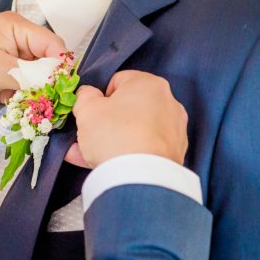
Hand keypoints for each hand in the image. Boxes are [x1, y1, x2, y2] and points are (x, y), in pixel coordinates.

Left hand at [0, 12, 66, 116]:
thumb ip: (30, 74)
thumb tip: (57, 82)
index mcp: (16, 28)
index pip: (53, 45)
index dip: (60, 66)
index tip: (61, 88)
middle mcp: (17, 44)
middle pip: (48, 66)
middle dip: (48, 85)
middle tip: (45, 103)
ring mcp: (11, 65)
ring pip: (38, 83)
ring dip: (35, 97)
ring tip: (24, 105)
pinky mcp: (4, 83)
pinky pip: (24, 95)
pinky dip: (22, 103)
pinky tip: (12, 107)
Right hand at [67, 71, 188, 167]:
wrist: (141, 178)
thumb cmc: (114, 134)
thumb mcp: (86, 109)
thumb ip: (84, 96)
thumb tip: (88, 95)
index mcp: (149, 83)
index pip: (118, 81)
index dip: (100, 97)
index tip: (91, 114)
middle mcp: (168, 102)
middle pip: (128, 108)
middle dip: (105, 123)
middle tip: (87, 137)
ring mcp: (174, 129)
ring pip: (135, 131)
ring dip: (113, 140)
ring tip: (88, 156)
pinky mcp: (174, 153)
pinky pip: (145, 148)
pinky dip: (128, 154)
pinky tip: (108, 166)